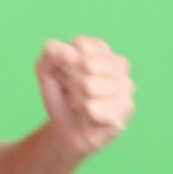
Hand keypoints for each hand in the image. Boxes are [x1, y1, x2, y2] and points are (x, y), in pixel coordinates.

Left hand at [36, 36, 134, 158]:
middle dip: (72, 82)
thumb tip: (70, 53)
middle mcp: (118, 63)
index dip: (65, 62)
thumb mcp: (45, 70)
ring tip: (81, 103)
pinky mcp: (127, 107)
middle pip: (87, 65)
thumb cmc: (61, 95)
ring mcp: (126, 85)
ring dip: (78, 99)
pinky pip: (100, 107)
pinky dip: (88, 113)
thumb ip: (51, 52)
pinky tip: (89, 115)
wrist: (66, 128)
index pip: (80, 45)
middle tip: (73, 92)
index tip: (65, 73)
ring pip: (93, 86)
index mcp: (100, 48)